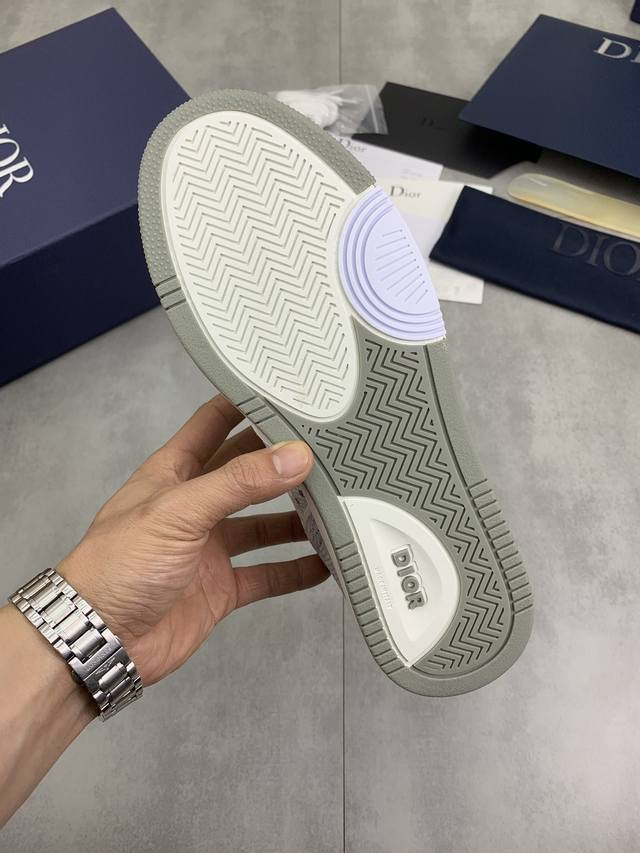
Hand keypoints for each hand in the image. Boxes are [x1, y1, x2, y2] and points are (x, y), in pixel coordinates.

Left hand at [59, 395, 327, 684]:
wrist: (99, 639)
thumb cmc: (117, 566)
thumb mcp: (179, 511)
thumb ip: (238, 483)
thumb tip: (294, 455)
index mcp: (175, 472)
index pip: (215, 422)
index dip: (247, 404)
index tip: (289, 392)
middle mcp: (195, 505)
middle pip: (248, 473)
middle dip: (283, 462)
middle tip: (328, 452)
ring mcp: (209, 547)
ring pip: (264, 524)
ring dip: (297, 518)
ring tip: (337, 507)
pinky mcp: (221, 588)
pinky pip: (268, 574)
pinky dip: (296, 570)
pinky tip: (324, 563)